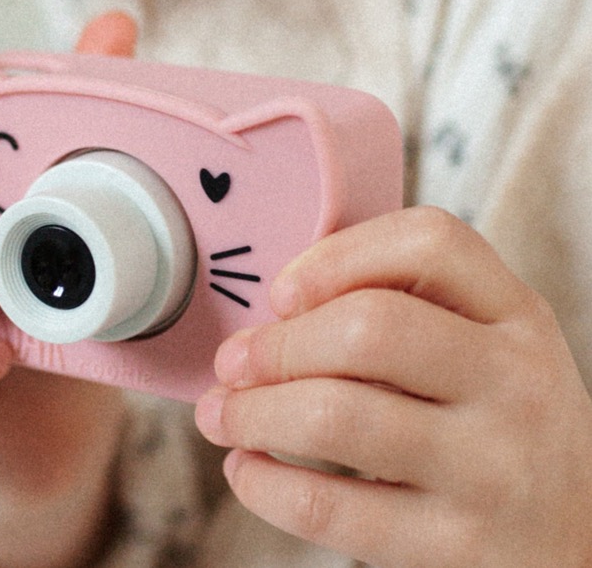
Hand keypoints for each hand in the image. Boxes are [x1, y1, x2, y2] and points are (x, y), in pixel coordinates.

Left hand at [195, 206, 591, 566]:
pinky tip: (247, 470)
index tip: (280, 294)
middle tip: (232, 363)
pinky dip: (261, 484)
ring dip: (251, 412)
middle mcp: (515, 382)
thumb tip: (270, 315)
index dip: (336, 256)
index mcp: (516, 316)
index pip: (431, 242)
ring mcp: (491, 468)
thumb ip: (403, 313)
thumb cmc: (492, 428)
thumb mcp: (480, 352)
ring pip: (335, 415)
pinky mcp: (455, 545)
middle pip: (368, 328)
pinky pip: (327, 506)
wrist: (570, 542)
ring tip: (221, 416)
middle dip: (275, 346)